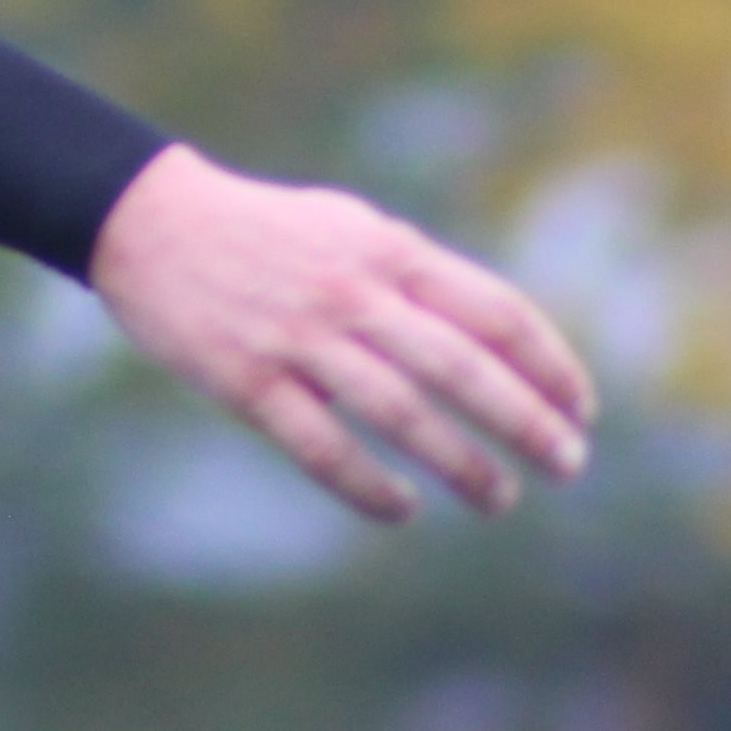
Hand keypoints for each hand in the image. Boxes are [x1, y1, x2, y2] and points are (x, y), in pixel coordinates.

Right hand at [85, 142, 595, 522]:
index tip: (582, 407)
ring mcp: (300, 338)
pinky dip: (368, 485)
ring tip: (500, 499)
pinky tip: (402, 509)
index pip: (493, 309)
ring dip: (461, 462)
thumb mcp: (349, 229)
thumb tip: (493, 333)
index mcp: (387, 249)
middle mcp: (353, 291)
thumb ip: (414, 275)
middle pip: (461, 366)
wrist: (148, 220)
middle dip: (526, 420)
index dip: (548, 362)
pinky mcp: (249, 381)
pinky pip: (322, 446)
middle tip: (569, 463)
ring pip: (401, 412)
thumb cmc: (264, 231)